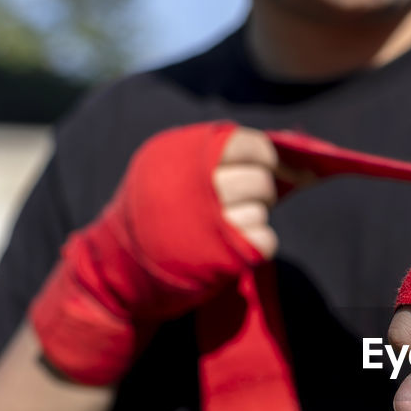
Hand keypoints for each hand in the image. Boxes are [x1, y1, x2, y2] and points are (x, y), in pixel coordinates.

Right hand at [31, 122, 287, 384]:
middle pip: (261, 178)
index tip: (269, 167)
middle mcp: (199, 181)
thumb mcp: (171, 167)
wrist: (119, 266)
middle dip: (261, 190)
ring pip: (264, 208)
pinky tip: (232, 245)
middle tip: (242, 201)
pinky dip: (258, 244)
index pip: (248, 144)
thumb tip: (290, 143)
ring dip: (255, 218)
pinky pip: (267, 239)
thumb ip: (220, 152)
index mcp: (184, 153)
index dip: (266, 157)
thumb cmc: (154, 212)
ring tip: (226, 225)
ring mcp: (212, 217)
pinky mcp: (226, 253)